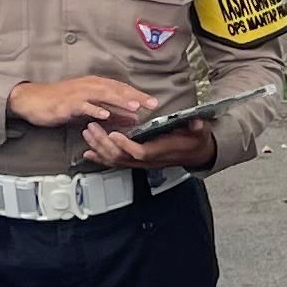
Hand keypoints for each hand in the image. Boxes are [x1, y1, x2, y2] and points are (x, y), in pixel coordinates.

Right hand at [9, 73, 148, 131]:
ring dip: (120, 101)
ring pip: (103, 95)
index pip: (121, 89)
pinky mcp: (67, 104)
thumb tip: (132, 117)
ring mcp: (78, 94)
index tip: (154, 102)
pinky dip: (94, 110)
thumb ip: (112, 112)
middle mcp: (89, 86)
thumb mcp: (90, 108)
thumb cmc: (61, 103)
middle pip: (116, 90)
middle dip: (135, 96)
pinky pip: (83, 106)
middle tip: (152, 103)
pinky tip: (105, 115)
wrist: (33, 100)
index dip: (138, 94)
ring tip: (134, 107)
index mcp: (95, 85)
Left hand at [89, 118, 217, 170]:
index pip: (141, 153)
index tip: (114, 133)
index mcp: (162, 152)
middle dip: (104, 144)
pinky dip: (101, 158)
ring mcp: (141, 163)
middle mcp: (149, 161)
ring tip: (87, 133)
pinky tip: (88, 153)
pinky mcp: (136, 162)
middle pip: (122, 158)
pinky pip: (116, 163)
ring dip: (99, 148)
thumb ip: (196, 127)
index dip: (126, 145)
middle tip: (92, 128)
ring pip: (116, 161)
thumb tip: (196, 122)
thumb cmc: (195, 140)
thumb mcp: (199, 131)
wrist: (196, 153)